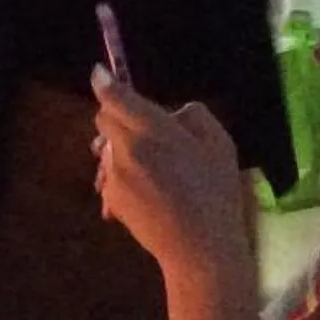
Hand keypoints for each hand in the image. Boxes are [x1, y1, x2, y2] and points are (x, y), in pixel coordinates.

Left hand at [90, 67, 255, 278]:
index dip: (104, 82)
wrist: (199, 246)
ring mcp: (114, 174)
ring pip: (106, 149)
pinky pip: (111, 176)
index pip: (115, 97)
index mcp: (153, 129)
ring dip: (120, 148)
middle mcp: (126, 148)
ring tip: (153, 168)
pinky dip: (123, 176)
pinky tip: (150, 191)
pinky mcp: (111, 197)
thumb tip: (171, 112)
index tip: (100, 73)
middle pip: (104, 119)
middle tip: (141, 128)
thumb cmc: (216, 193)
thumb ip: (193, 116)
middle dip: (116, 117)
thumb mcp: (219, 144)